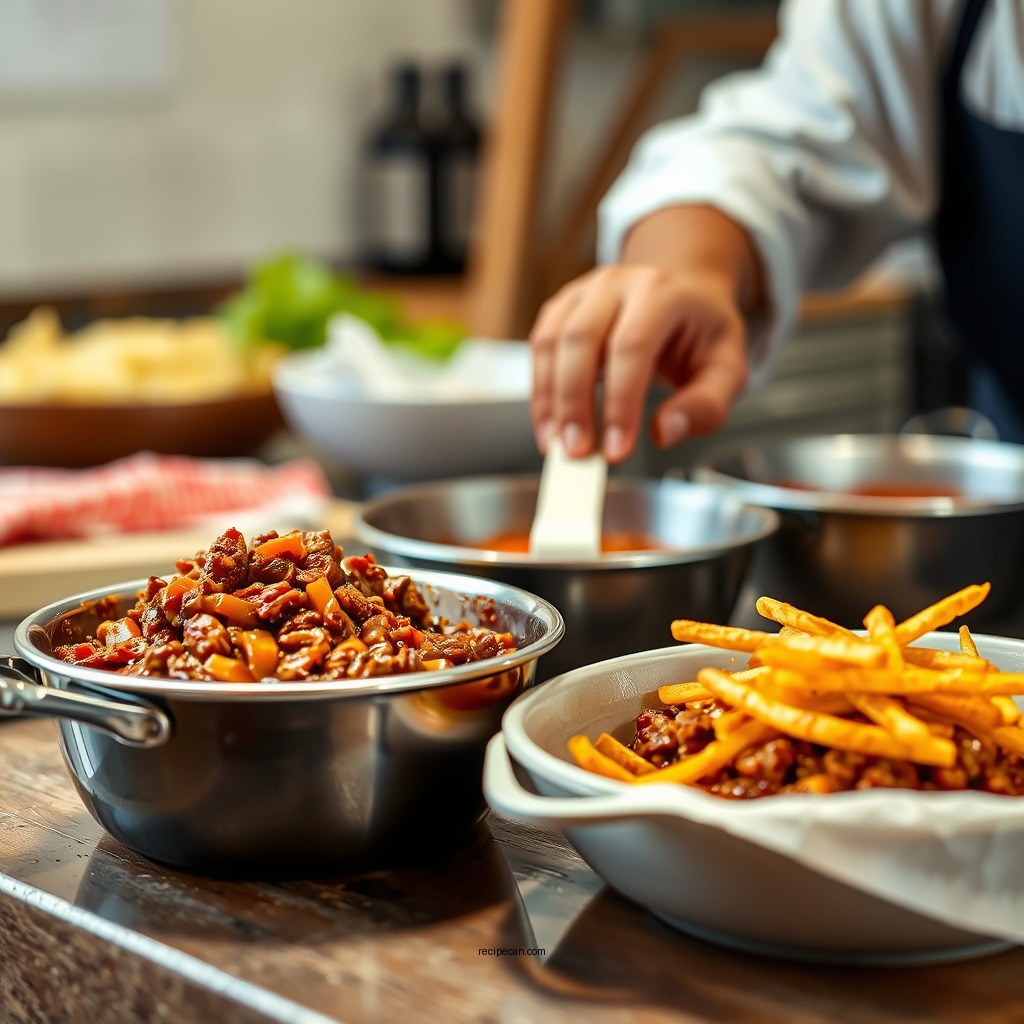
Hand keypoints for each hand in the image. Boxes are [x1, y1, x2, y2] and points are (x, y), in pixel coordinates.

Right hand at [529, 263, 749, 462]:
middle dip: (574, 403)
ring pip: (551, 342)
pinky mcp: (562, 307)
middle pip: (581, 338)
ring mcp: (583, 292)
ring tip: (556, 446)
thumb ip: (706, 405)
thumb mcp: (728, 369)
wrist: (683, 292)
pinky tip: (549, 424)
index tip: (617, 450)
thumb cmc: (703, 334)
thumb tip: (664, 433)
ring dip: (549, 400)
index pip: (632, 346)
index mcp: (662, 292)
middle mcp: (617, 283)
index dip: (620, 402)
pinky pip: (539, 347)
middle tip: (576, 453)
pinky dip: (540, 390)